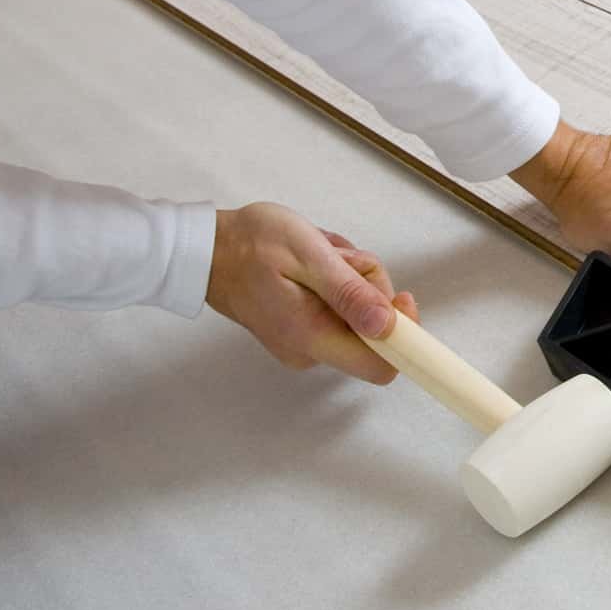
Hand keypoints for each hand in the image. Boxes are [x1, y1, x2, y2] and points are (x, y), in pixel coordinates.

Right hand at [204, 202, 418, 383]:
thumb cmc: (250, 244)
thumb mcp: (309, 255)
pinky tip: (313, 262)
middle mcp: (311, 350)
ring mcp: (306, 341)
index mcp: (313, 337)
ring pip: (359, 311)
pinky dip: (336, 280)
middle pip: (375, 329)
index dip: (405, 334)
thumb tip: (387, 326)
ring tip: (317, 255)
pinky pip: (340, 306)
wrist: (205, 248)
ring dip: (350, 276)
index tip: (401, 297)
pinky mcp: (303, 328)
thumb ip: (349, 293)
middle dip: (367, 285)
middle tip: (337, 258)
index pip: (382, 365)